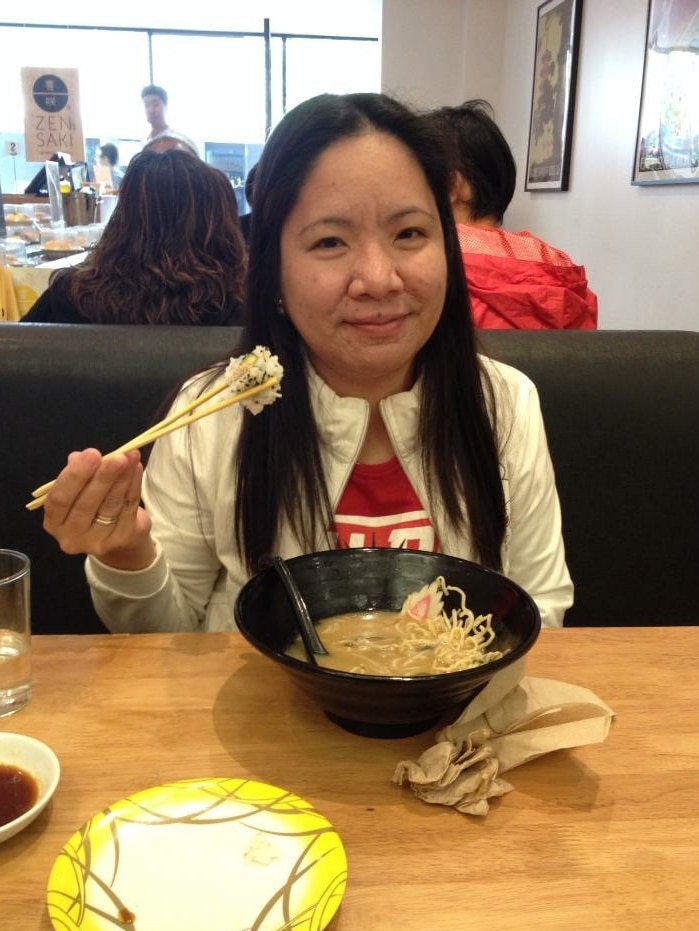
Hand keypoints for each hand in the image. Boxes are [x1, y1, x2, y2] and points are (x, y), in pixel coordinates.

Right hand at [42, 448, 155, 569]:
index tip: (91, 454)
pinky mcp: (121, 539)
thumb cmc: (91, 505)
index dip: (75, 476)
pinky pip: (129, 507)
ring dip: (123, 478)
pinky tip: (137, 468)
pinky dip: (134, 485)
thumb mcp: (78, 489)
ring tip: (130, 456)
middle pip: (86, 504)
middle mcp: (72, 536)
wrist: (116, 533)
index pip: (59, 499)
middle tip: (117, 456)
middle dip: (103, 477)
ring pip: (111, 505)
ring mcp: (97, 541)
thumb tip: (79, 457)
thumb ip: (77, 474)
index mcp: (54, 521)